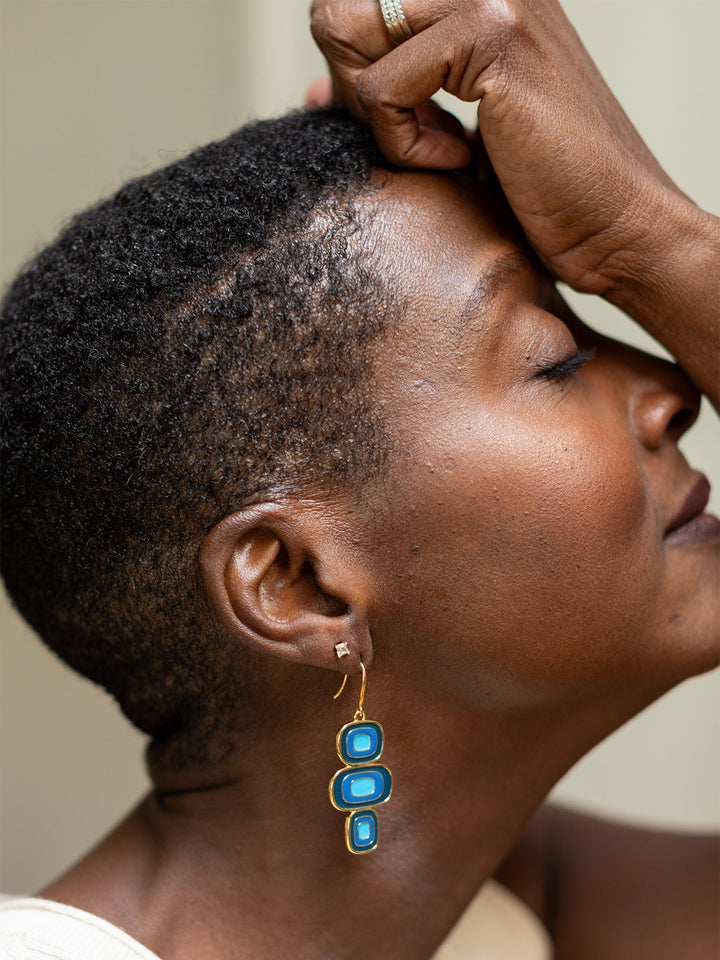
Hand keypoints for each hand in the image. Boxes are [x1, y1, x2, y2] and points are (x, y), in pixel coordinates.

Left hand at [310, 0, 683, 294]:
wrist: (616, 227)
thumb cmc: (543, 193)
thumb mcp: (453, 131)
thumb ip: (395, 97)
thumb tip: (313, 92)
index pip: (356, 7)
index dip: (353, 75)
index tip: (404, 128)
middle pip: (337, 10)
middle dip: (355, 91)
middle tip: (419, 140)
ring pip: (345, 32)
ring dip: (380, 116)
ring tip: (446, 151)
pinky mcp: (491, 36)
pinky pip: (380, 90)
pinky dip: (407, 146)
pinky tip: (465, 161)